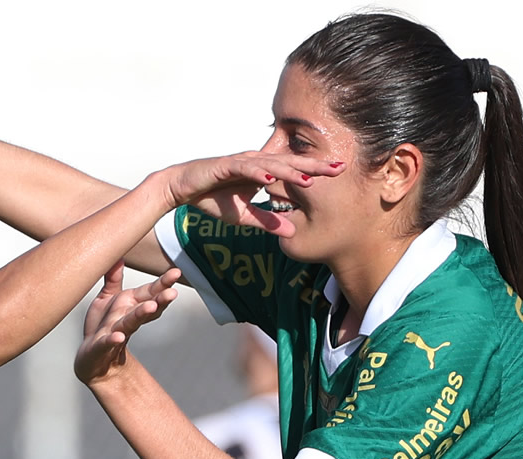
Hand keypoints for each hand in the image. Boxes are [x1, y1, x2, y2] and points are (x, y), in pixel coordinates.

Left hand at [74, 262, 180, 386]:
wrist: (92, 359)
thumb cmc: (102, 326)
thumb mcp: (107, 298)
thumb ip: (113, 278)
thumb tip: (118, 254)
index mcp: (131, 305)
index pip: (150, 292)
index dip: (163, 283)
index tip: (177, 272)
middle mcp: (127, 319)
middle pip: (147, 308)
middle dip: (160, 300)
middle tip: (173, 293)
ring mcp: (115, 333)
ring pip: (130, 322)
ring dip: (141, 314)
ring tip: (152, 306)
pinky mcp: (101, 347)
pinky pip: (107, 343)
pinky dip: (113, 340)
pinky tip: (118, 337)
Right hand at [152, 152, 344, 236]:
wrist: (181, 188)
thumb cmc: (212, 198)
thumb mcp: (243, 216)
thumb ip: (266, 221)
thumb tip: (291, 233)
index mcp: (262, 171)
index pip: (294, 170)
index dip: (316, 171)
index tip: (340, 172)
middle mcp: (255, 162)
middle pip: (289, 162)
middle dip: (314, 165)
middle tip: (339, 167)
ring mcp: (240, 162)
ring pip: (269, 164)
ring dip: (289, 170)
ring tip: (309, 177)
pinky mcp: (224, 166)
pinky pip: (243, 168)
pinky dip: (257, 173)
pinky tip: (270, 177)